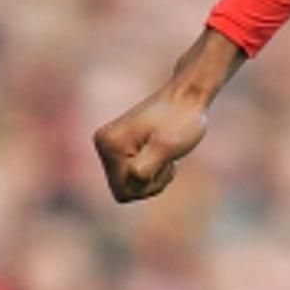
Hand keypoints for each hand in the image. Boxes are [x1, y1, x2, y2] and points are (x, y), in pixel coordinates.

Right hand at [93, 89, 208, 202]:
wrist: (187, 97)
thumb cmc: (181, 121)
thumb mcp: (166, 147)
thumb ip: (145, 168)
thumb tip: (130, 180)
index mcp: (109, 145)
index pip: (125, 192)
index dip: (149, 183)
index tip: (163, 158)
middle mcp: (103, 144)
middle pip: (125, 191)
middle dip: (150, 182)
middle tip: (166, 158)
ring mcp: (110, 145)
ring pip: (131, 185)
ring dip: (153, 176)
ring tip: (165, 154)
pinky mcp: (120, 146)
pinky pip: (134, 177)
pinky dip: (152, 171)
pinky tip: (160, 153)